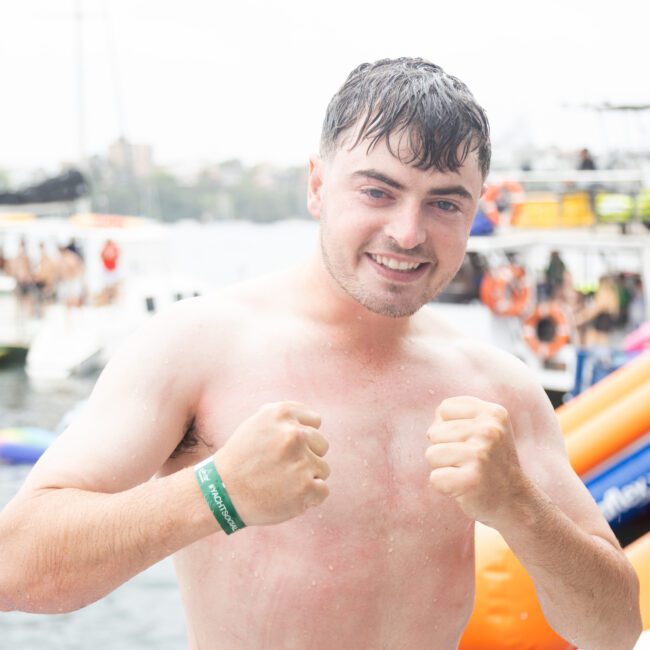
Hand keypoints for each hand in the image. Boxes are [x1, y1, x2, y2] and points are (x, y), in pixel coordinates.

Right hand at [213, 401, 329, 525]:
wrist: (220, 492)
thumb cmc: (241, 458)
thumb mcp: (258, 424)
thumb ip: (286, 418)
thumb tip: (315, 420)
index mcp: (281, 413)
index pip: (315, 421)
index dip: (301, 436)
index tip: (284, 448)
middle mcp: (293, 433)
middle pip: (322, 444)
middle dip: (307, 456)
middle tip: (281, 468)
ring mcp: (301, 461)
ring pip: (323, 468)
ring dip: (307, 477)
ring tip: (281, 482)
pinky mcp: (305, 487)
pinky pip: (323, 489)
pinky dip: (309, 497)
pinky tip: (288, 496)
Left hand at [425, 396, 525, 525]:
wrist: (514, 501)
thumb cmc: (489, 461)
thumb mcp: (484, 427)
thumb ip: (457, 416)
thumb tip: (430, 431)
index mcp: (493, 413)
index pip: (445, 408)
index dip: (448, 426)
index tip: (469, 441)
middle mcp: (489, 430)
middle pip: (435, 432)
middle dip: (445, 449)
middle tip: (470, 462)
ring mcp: (481, 455)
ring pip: (432, 454)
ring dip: (444, 467)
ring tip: (467, 473)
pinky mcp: (471, 480)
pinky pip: (435, 478)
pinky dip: (444, 486)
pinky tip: (465, 488)